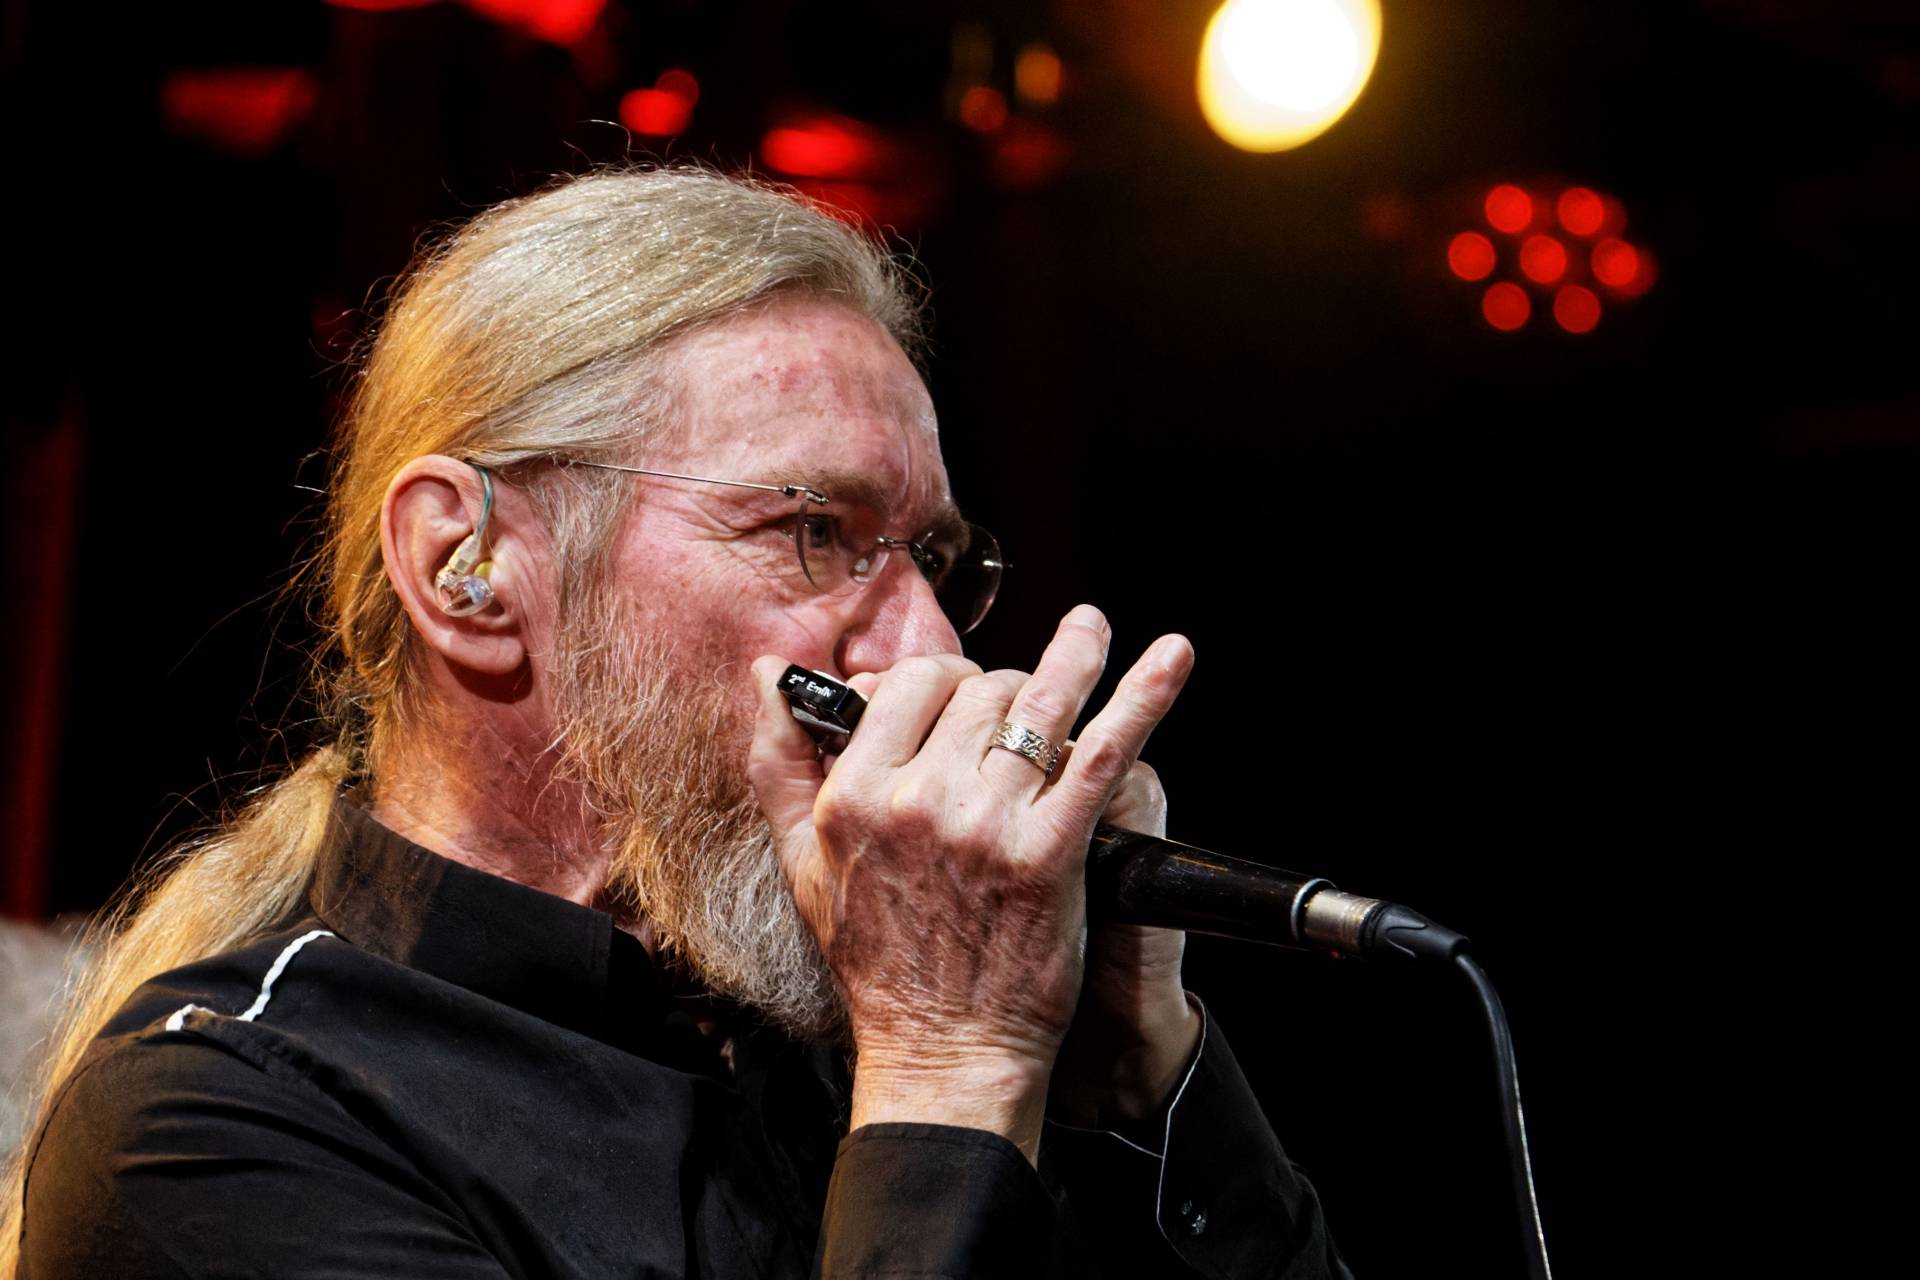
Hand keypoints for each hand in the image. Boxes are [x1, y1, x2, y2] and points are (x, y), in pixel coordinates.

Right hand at [748, 606, 1193, 1161]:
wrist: (944, 1052)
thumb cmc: (879, 964)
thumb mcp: (802, 863)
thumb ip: (778, 762)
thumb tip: (767, 674)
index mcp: (853, 797)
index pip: (907, 684)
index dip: (941, 679)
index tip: (959, 695)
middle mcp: (916, 801)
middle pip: (978, 690)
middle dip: (1003, 691)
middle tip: (1017, 714)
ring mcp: (986, 825)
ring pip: (1036, 705)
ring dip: (1072, 661)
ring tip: (1091, 629)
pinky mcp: (1050, 854)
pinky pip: (1102, 753)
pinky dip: (1143, 698)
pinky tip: (1172, 657)